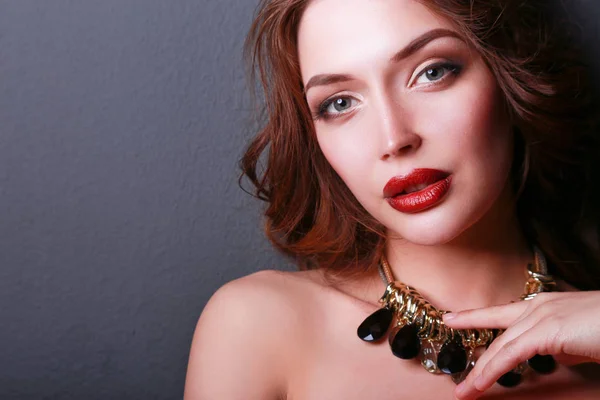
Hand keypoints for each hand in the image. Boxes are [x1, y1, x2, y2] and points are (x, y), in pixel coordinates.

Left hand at [441, 291, 599, 399]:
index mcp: (544, 305)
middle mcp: (537, 306)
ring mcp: (540, 316)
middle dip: (476, 358)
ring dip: (480, 373)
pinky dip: (492, 371)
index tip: (452, 318)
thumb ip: (564, 345)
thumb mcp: (581, 338)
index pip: (502, 313)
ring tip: (465, 392)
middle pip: (495, 333)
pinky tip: (480, 384)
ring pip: (500, 348)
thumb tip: (556, 355)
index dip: (474, 316)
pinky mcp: (545, 331)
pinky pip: (510, 355)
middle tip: (458, 379)